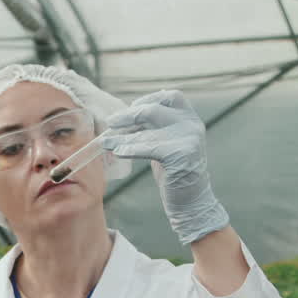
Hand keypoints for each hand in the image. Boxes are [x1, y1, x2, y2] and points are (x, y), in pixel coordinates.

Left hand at [100, 89, 229, 244]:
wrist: (192, 201)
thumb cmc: (175, 172)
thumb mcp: (166, 142)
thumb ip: (154, 127)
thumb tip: (125, 115)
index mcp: (190, 118)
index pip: (170, 96)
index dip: (148, 99)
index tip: (129, 107)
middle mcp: (192, 125)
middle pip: (153, 111)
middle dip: (128, 116)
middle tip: (110, 123)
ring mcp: (189, 139)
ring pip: (147, 132)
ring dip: (122, 136)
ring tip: (105, 142)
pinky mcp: (181, 156)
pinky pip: (150, 148)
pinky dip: (131, 149)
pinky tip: (118, 152)